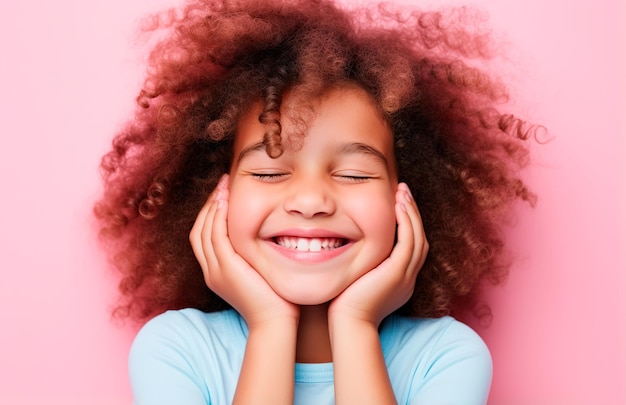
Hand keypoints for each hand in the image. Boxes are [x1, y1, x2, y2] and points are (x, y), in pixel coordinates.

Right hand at [189, 174, 298, 326]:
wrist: (275, 322)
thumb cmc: (274, 299)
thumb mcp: (258, 272)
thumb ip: (253, 255)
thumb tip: (264, 235)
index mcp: (216, 272)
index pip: (203, 237)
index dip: (210, 214)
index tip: (223, 195)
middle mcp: (211, 271)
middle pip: (198, 230)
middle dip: (208, 205)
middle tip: (221, 184)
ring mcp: (215, 271)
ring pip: (203, 230)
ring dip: (212, 205)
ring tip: (223, 186)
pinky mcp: (226, 269)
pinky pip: (215, 236)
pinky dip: (217, 217)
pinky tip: (225, 202)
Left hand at [328, 182, 428, 326]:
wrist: (349, 324)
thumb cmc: (345, 305)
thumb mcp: (359, 278)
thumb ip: (363, 262)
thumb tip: (351, 245)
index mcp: (401, 279)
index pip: (412, 245)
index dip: (408, 223)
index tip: (399, 203)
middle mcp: (409, 277)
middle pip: (420, 238)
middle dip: (413, 213)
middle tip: (404, 191)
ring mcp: (406, 276)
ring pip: (417, 237)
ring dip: (411, 212)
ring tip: (402, 192)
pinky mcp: (398, 273)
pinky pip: (408, 242)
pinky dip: (406, 222)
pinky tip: (398, 206)